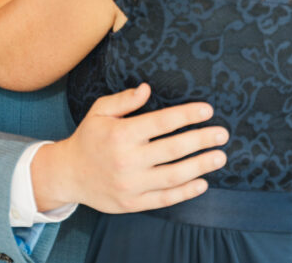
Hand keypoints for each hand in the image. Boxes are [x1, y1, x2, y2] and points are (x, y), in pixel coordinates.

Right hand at [31, 84, 227, 212]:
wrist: (68, 174)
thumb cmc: (89, 138)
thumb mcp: (99, 111)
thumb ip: (124, 100)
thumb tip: (147, 88)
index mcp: (121, 134)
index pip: (161, 122)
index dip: (186, 115)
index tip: (207, 110)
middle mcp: (127, 160)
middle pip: (173, 149)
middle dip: (201, 140)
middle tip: (222, 134)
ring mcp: (130, 184)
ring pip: (173, 176)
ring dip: (200, 166)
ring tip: (220, 157)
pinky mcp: (132, 203)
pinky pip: (164, 199)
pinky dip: (185, 192)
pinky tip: (202, 182)